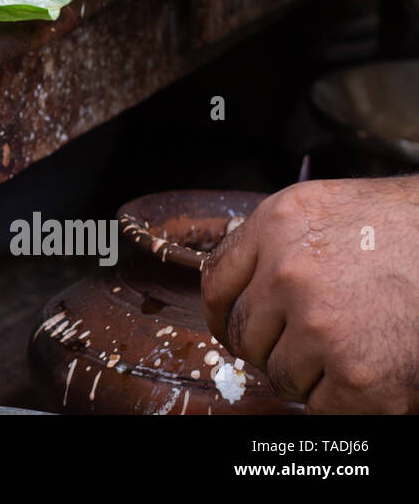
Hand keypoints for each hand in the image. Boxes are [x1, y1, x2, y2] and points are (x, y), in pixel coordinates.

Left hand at [202, 176, 418, 412]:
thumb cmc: (407, 230)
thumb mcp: (326, 208)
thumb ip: (275, 241)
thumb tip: (239, 284)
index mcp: (277, 226)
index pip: (215, 284)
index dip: (221, 314)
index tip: (230, 327)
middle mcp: (289, 274)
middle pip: (244, 337)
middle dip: (270, 346)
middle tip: (309, 343)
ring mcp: (321, 326)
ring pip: (280, 375)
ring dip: (308, 374)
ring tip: (351, 348)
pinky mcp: (358, 376)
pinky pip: (319, 406)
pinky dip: (341, 400)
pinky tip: (368, 372)